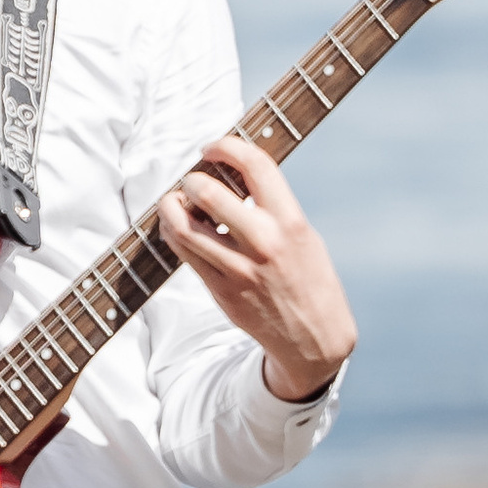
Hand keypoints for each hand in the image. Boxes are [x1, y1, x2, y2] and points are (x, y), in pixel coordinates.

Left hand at [158, 131, 356, 401]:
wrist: (316, 341)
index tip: (213, 147)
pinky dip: (173, 233)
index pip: (255, 165)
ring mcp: (240, 270)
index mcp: (291, 223)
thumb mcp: (304, 235)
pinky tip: (179, 228)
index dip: (227, 146)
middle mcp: (264, 244)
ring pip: (184, 226)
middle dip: (192, 179)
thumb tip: (232, 173)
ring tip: (177, 202)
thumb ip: (272, 206)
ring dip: (172, 206)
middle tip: (192, 181)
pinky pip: (184, 254)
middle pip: (207, 192)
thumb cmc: (310, 279)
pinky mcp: (222, 292)